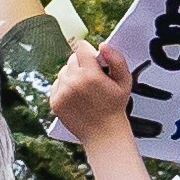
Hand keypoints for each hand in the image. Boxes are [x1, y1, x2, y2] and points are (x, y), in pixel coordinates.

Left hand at [43, 39, 137, 155]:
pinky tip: (76, 96)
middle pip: (72, 59)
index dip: (88, 52)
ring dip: (73, 75)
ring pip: (64, 71)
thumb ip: (116, 59)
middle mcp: (73, 82)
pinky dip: (65, 87)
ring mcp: (62, 92)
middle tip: (93, 77)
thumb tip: (103, 45)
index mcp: (90, 75)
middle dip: (82, 64)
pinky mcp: (55, 101)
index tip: (93, 59)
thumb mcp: (124, 81)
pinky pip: (57, 84)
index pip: (81, 48)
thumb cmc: (114, 107)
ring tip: (85, 88)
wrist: (103, 133)